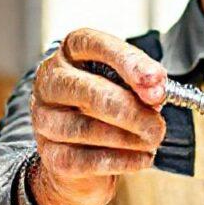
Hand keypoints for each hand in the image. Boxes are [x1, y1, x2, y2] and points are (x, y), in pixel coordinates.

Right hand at [29, 28, 167, 204]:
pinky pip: (89, 160)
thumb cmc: (105, 109)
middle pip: (91, 92)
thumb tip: (156, 92)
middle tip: (158, 125)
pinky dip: (124, 161)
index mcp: (70, 53)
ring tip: (152, 141)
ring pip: (89, 129)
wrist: (78, 156)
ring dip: (130, 138)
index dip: (128, 61)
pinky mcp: (50, 155)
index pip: (94, 44)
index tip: (157, 80)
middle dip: (133, 110)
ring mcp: (45, 119)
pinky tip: (143, 159)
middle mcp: (50, 82)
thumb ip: (141, 83)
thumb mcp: (125, 85)